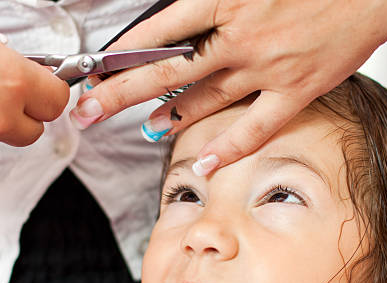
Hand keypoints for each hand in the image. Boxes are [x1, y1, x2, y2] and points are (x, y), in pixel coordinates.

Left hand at [71, 0, 386, 174]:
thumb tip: (181, 9)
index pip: (158, 30)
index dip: (121, 51)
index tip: (95, 67)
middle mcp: (241, 35)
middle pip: (166, 71)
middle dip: (121, 92)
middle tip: (88, 111)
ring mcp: (269, 67)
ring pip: (206, 99)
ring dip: (171, 115)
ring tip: (147, 128)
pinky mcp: (298, 89)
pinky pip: (256, 128)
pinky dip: (228, 148)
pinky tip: (204, 164)